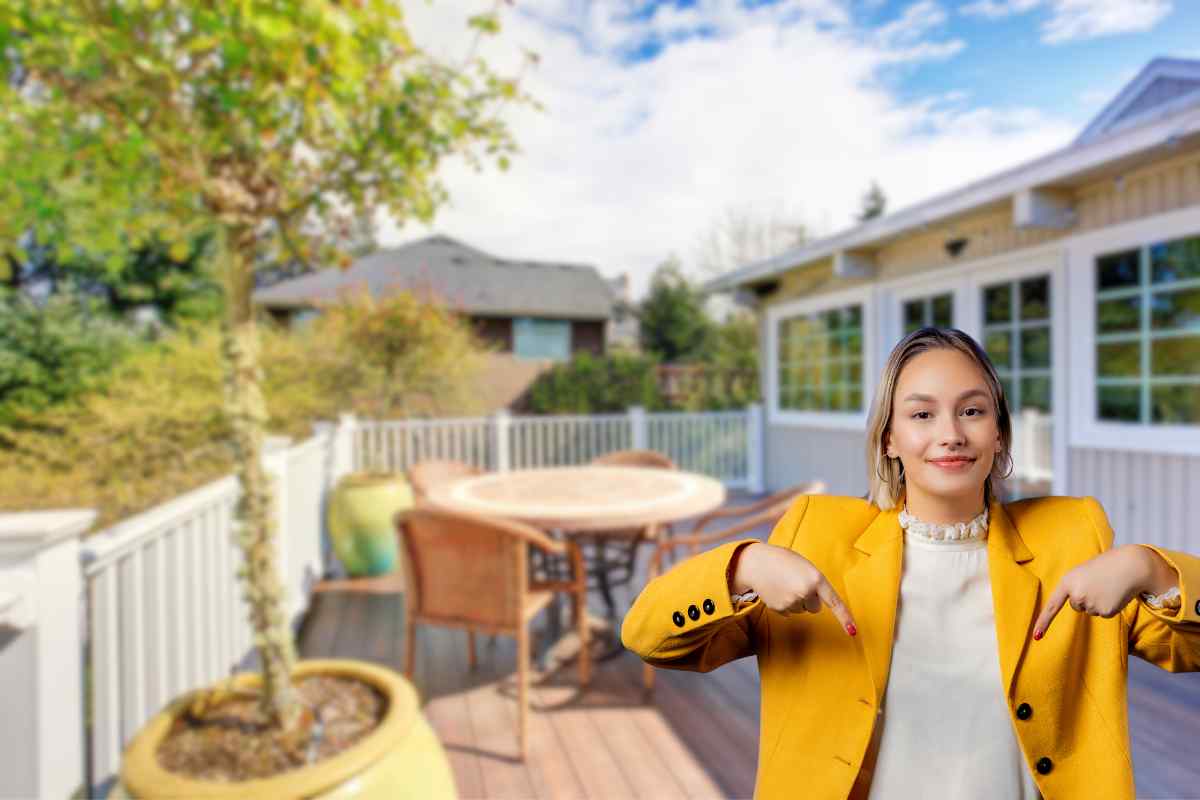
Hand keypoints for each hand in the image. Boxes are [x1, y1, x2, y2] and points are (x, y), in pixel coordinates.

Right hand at [735, 544, 856, 635]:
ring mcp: (793, 602)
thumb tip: (819, 601)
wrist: (756, 563)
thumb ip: (815, 581)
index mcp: (816, 578)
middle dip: (809, 598)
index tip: (853, 632)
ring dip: (796, 600)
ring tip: (784, 585)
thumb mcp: (804, 566)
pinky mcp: (781, 609)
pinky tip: (777, 591)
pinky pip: (790, 612)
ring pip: (802, 610)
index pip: (834, 602)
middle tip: (795, 583)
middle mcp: (806, 592)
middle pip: (816, 607)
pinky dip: (785, 604)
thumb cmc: (782, 560)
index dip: (845, 618)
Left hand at [1032, 545, 1153, 639]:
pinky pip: (1103, 614)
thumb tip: (1076, 602)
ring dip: (1098, 601)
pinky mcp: (1105, 612)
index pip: (1052, 605)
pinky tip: (1115, 594)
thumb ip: (1074, 586)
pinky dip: (1109, 606)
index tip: (1036, 636)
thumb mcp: (1082, 572)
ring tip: (1108, 586)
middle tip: (1098, 583)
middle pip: (1076, 606)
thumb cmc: (1105, 566)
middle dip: (1086, 598)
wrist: (1131, 565)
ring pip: (1090, 611)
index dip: (1044, 621)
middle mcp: (1077, 595)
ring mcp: (1091, 605)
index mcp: (1068, 582)